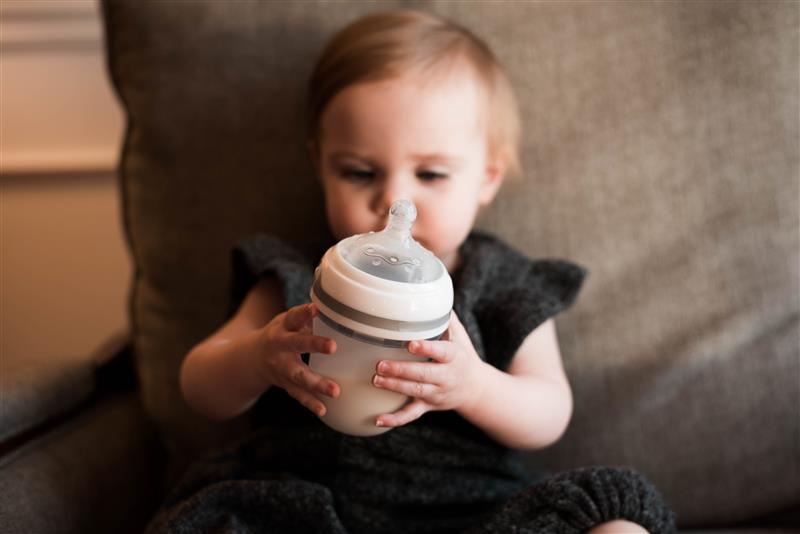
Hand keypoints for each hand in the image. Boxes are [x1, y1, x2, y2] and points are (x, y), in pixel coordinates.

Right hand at [257, 303, 338, 416]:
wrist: (254, 357)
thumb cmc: (282, 334)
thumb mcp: (289, 322)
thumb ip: (308, 319)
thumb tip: (338, 315)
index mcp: (283, 327)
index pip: (294, 317)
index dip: (304, 313)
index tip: (315, 309)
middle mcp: (279, 346)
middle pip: (296, 344)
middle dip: (314, 344)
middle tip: (332, 346)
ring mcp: (281, 367)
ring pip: (299, 375)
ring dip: (317, 383)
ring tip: (335, 390)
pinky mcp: (284, 383)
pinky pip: (298, 394)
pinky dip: (310, 402)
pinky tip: (323, 409)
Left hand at [372, 311, 484, 426]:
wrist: (476, 389)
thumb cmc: (462, 356)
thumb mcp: (459, 336)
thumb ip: (446, 318)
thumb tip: (433, 292)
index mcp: (454, 358)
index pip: (441, 352)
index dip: (427, 349)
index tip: (411, 344)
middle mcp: (446, 377)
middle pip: (424, 375)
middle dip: (401, 371)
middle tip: (380, 364)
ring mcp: (436, 393)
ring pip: (415, 392)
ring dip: (395, 387)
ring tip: (376, 379)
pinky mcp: (428, 406)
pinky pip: (411, 414)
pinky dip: (395, 419)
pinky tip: (378, 419)